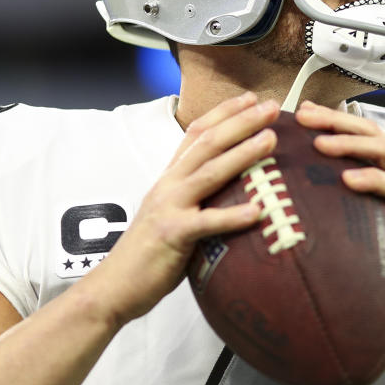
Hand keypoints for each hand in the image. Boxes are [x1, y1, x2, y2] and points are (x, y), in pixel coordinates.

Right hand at [93, 93, 279, 325]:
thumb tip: (232, 192)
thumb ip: (196, 199)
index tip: (250, 98)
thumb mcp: (172, 215)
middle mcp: (169, 185)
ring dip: (242, 153)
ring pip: (209, 173)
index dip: (223, 113)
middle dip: (240, 122)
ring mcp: (169, 208)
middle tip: (271, 106)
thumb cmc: (149, 255)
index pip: (196, 134)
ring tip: (270, 139)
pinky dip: (232, 216)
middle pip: (207, 143)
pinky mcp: (172, 235)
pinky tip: (258, 211)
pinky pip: (206, 223)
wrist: (113, 286)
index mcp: (170, 178)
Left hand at [294, 100, 384, 306]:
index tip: (302, 112)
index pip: (361, 133)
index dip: (333, 119)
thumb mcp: (369, 219)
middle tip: (304, 117)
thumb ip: (348, 201)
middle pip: (370, 133)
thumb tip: (307, 194)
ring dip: (349, 144)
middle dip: (335, 121)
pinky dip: (372, 179)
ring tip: (319, 143)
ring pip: (383, 151)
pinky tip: (348, 178)